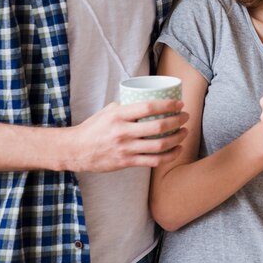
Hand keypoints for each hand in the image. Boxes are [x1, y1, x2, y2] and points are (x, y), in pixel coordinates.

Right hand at [70, 100, 188, 171]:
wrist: (77, 150)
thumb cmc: (94, 128)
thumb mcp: (107, 111)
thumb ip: (126, 106)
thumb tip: (146, 100)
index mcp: (118, 115)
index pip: (148, 107)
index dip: (167, 105)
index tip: (179, 103)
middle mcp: (123, 132)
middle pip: (157, 126)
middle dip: (177, 121)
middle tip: (185, 117)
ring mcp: (125, 149)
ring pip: (159, 145)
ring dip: (176, 138)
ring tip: (184, 132)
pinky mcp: (127, 162)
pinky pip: (153, 160)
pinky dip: (169, 156)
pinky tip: (176, 150)